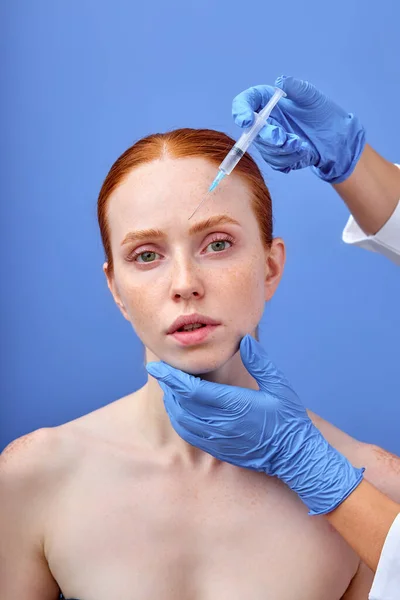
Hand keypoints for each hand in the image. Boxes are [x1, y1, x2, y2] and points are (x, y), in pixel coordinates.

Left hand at [146, 335, 363, 514]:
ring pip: (181, 420)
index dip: (170, 378)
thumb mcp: (279, 386)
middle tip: (161, 370)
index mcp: (234, 405)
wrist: (294, 456)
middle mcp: (221, 424)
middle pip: (181, 404)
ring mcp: (217, 439)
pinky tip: (180, 408)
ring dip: (172, 402)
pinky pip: (188, 434)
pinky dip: (179, 418)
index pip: (191, 391)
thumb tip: (245, 340)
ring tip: (169, 386)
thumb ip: (260, 363)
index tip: (156, 366)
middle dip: (167, 386)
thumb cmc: (288, 419)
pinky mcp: (217, 449)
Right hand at [232, 75, 365, 182]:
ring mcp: (269, 140)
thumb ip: (295, 87)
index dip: (240, 111)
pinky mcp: (277, 157)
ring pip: (265, 149)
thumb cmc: (323, 113)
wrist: (336, 138)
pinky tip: (303, 151)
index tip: (247, 120)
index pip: (245, 103)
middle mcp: (265, 120)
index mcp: (267, 101)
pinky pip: (276, 162)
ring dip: (284, 150)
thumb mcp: (311, 97)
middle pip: (253, 131)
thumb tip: (280, 80)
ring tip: (302, 144)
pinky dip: (290, 159)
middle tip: (284, 139)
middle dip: (268, 137)